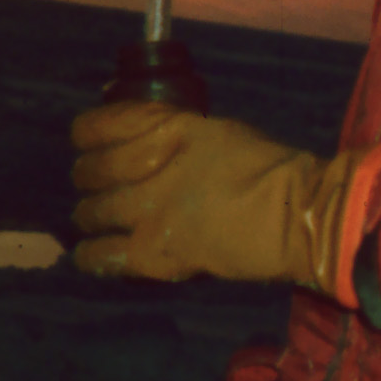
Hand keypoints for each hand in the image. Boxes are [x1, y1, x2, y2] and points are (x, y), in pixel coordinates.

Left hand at [69, 100, 359, 294]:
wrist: (295, 215)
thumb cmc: (268, 168)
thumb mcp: (217, 131)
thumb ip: (177, 134)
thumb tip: (149, 140)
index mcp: (167, 128)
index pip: (103, 125)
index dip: (85, 134)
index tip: (84, 140)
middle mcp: (149, 166)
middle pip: (92, 170)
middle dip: (86, 177)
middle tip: (91, 184)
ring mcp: (147, 211)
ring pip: (92, 212)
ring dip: (88, 215)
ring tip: (92, 217)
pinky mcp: (152, 254)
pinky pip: (102, 256)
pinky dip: (89, 255)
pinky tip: (87, 254)